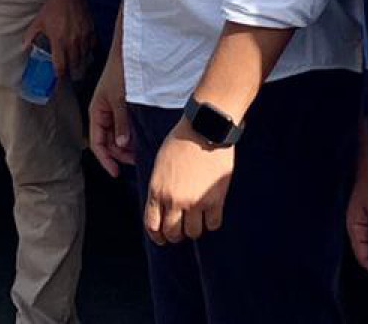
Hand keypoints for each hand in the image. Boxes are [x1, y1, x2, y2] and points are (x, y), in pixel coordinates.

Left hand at [24, 0, 94, 80]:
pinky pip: (92, 47)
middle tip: (69, 76)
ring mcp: (84, 37)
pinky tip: (85, 52)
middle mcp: (72, 42)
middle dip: (71, 73)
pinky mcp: (91, 30)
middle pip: (74, 66)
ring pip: (84, 58)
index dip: (59, 77)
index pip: (60, 66)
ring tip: (78, 68)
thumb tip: (23, 48)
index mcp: (58, 41)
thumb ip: (30, 36)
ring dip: (81, 64)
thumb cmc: (53, 7)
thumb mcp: (38, 22)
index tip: (58, 82)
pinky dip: (89, 52)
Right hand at [88, 62, 135, 177]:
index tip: (116, 172)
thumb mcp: (120, 99)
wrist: (128, 55)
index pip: (97, 143)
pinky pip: (125, 128)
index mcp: (96, 113)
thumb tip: (122, 145)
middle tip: (136, 160)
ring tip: (141, 151)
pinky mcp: (123, 109)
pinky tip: (141, 139)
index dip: (105, 160)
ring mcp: (113, 113)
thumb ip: (121, 122)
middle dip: (120, 154)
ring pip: (118, 137)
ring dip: (127, 146)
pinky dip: (132, 136)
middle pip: (108, 143)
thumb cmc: (119, 73)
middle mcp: (103, 115)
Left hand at [144, 126, 234, 244]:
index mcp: (157, 190)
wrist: (204, 128)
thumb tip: (160, 207)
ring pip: (193, 233)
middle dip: (176, 235)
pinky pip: (213, 224)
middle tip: (182, 230)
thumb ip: (159, 187)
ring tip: (198, 220)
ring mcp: (195, 201)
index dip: (157, 236)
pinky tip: (211, 214)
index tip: (162, 238)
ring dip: (195, 230)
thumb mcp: (160, 165)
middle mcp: (174, 200)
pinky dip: (212, 222)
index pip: (152, 225)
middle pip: (173, 233)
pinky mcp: (215, 199)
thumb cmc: (180, 141)